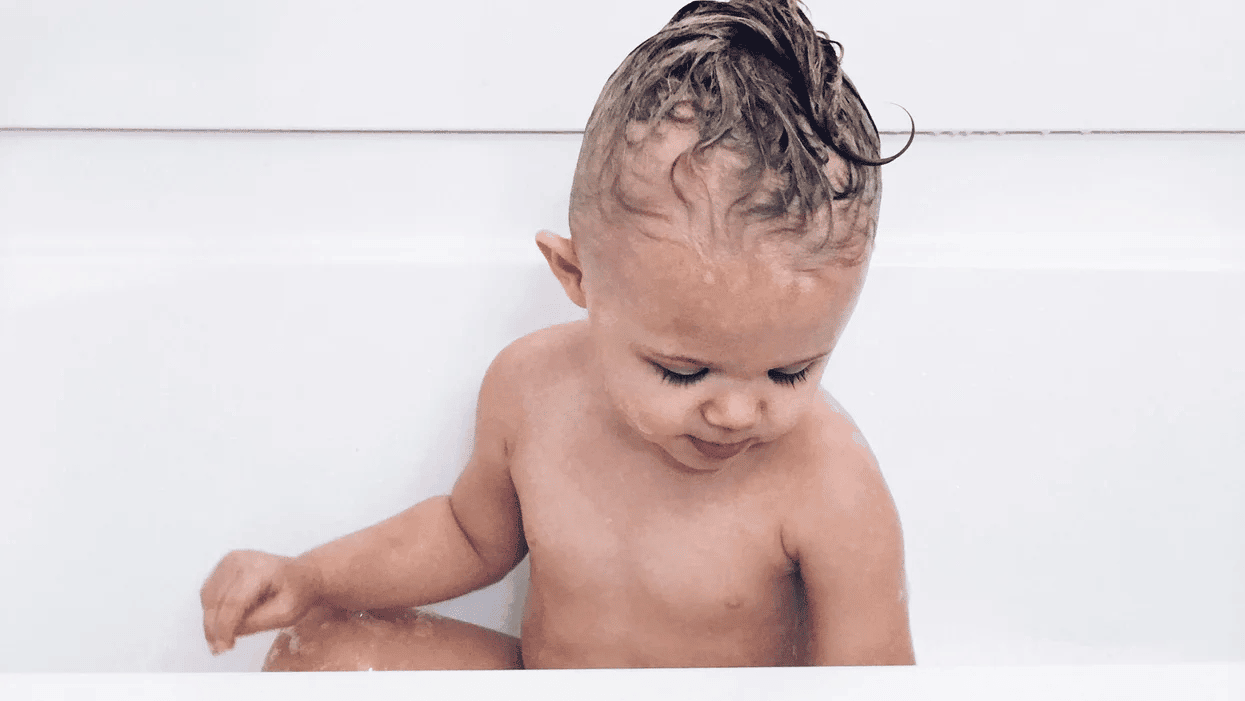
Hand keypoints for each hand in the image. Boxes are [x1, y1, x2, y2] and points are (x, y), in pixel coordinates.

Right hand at [200, 550, 320, 654]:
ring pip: (208, 597)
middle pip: (218, 600)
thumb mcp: (286, 614)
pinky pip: (209, 592)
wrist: (302, 573)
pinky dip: (212, 609)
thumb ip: (257, 622)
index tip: (223, 648)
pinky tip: (223, 622)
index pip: (234, 601)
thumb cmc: (297, 593)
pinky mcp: (224, 565)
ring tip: (221, 639)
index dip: (225, 627)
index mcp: (259, 569)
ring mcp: (230, 560)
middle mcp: (240, 560)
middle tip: (218, 650)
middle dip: (215, 628)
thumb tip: (229, 631)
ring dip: (211, 621)